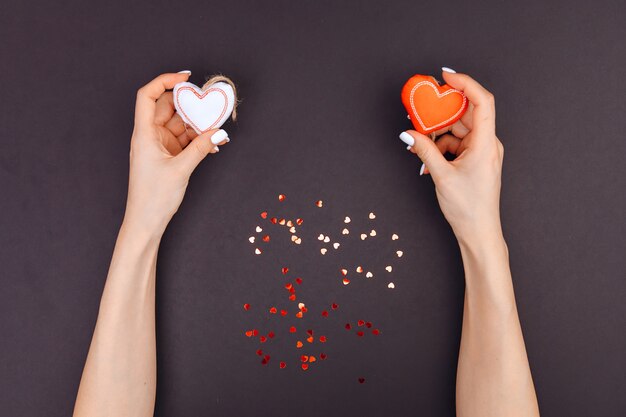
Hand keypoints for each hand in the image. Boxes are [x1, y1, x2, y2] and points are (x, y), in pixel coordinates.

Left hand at [123, 72, 229, 236]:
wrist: (146, 222)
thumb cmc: (153, 198)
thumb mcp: (181, 170)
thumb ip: (201, 148)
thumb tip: (219, 133)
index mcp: (144, 134)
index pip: (148, 96)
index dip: (164, 81)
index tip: (185, 77)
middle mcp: (149, 136)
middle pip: (168, 108)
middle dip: (190, 105)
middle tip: (210, 105)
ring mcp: (159, 145)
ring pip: (179, 124)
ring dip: (197, 124)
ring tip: (216, 128)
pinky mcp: (168, 156)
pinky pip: (184, 140)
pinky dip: (198, 139)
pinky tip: (212, 144)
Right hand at [400, 70, 503, 243]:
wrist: (479, 232)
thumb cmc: (468, 208)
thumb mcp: (441, 176)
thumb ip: (424, 150)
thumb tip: (409, 133)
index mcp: (486, 144)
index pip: (482, 101)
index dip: (466, 83)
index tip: (445, 77)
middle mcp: (488, 144)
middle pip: (467, 113)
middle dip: (442, 111)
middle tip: (421, 108)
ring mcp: (482, 151)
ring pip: (458, 129)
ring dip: (438, 132)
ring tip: (420, 141)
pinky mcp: (475, 159)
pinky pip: (457, 142)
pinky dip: (441, 146)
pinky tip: (428, 157)